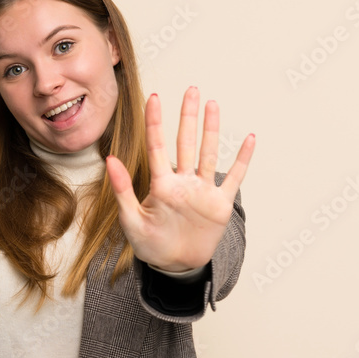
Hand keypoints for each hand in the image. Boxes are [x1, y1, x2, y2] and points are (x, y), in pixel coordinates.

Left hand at [105, 86, 254, 271]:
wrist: (174, 267)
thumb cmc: (150, 245)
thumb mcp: (131, 220)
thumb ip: (122, 190)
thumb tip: (110, 159)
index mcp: (161, 185)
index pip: (157, 146)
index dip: (155, 122)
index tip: (154, 98)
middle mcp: (183, 182)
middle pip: (186, 142)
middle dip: (188, 116)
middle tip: (191, 90)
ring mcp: (202, 191)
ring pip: (208, 153)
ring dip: (211, 130)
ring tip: (212, 104)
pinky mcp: (219, 205)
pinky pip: (234, 178)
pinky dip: (242, 160)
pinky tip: (249, 139)